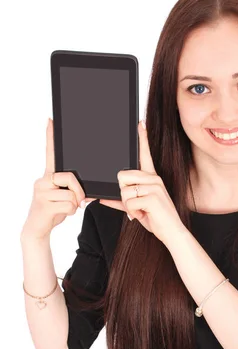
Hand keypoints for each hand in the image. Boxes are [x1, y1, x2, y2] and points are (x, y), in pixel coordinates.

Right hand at [21, 118, 88, 241]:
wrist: (37, 228)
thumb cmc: (53, 210)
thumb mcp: (64, 197)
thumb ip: (72, 189)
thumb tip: (89, 193)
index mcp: (48, 176)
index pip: (50, 153)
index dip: (50, 137)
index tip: (51, 120)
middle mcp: (43, 180)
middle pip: (71, 177)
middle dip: (79, 191)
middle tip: (77, 201)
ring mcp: (41, 191)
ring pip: (72, 194)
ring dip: (74, 205)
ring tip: (64, 208)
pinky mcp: (43, 204)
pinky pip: (69, 205)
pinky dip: (71, 212)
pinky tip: (60, 213)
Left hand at [97, 120, 186, 245]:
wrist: (172, 232)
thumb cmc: (157, 219)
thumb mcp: (135, 209)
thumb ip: (120, 201)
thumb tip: (102, 198)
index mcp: (151, 178)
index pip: (145, 155)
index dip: (142, 139)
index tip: (140, 123)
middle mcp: (154, 179)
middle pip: (122, 176)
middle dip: (123, 194)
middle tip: (136, 205)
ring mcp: (154, 187)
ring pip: (124, 190)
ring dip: (128, 206)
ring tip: (141, 211)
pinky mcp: (153, 197)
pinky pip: (129, 202)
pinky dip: (133, 212)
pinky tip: (144, 215)